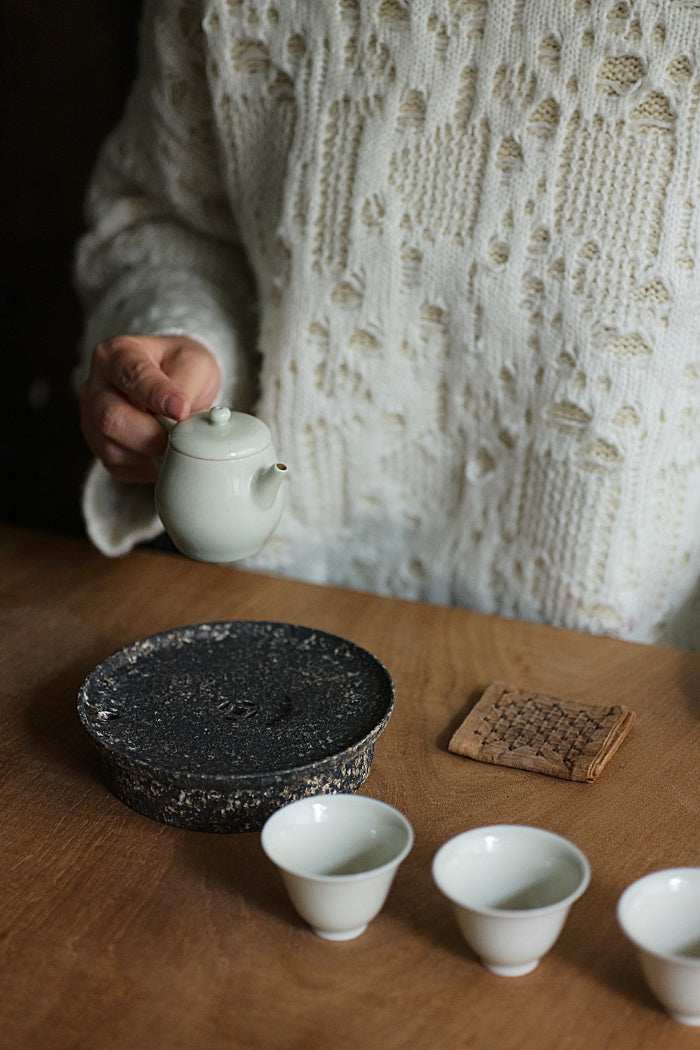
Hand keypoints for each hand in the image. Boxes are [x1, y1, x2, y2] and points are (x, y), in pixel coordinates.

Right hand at [79, 334, 220, 483]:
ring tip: (175, 444)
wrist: (173, 383)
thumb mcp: (194, 362)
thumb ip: (187, 383)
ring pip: (111, 448)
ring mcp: (92, 418)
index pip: (131, 375)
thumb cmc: (180, 368)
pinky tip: (162, 454)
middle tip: (180, 438)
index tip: (180, 410)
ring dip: (150, 454)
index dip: (156, 395)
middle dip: (152, 435)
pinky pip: (118, 466)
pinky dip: (145, 467)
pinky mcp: (99, 446)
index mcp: (117, 354)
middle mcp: (96, 385)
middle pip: (111, 418)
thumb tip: (179, 414)